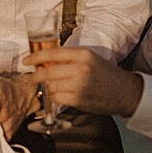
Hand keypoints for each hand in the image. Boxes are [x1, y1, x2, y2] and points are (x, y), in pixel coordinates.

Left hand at [24, 47, 143, 117]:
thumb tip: (46, 61)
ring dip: (47, 87)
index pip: (53, 53)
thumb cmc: (106, 74)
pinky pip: (57, 98)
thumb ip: (70, 58)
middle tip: (33, 77)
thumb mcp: (90, 58)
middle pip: (48, 71)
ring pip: (51, 86)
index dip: (36, 57)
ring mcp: (80, 85)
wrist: (125, 91)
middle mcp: (80, 68)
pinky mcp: (79, 99)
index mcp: (82, 55)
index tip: (26, 60)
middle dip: (37, 75)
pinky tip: (60, 95)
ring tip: (52, 87)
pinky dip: (54, 97)